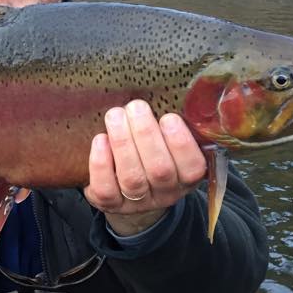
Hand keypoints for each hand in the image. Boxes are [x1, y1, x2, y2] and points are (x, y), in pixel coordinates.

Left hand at [83, 100, 206, 235]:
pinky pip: (106, 189)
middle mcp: (165, 192)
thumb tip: (168, 90)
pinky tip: (100, 140)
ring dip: (123, 143)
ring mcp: (137, 202)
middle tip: (136, 106)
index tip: (169, 117)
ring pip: (132, 178)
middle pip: (159, 170)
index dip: (181, 143)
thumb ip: (171, 125)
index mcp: (186, 176)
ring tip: (115, 115)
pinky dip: (101, 164)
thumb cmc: (152, 152)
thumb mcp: (170, 142)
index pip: (192, 167)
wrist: (129, 191)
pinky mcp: (110, 203)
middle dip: (146, 135)